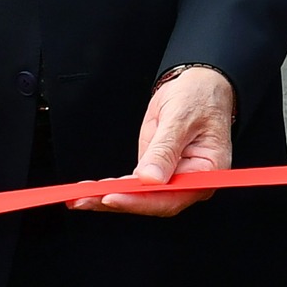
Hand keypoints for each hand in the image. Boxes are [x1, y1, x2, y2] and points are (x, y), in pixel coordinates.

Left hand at [73, 66, 235, 216]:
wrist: (199, 84)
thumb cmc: (200, 97)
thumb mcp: (181, 118)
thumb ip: (165, 149)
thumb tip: (149, 178)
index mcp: (207, 172)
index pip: (171, 197)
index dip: (140, 201)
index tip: (112, 197)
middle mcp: (190, 182)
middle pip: (152, 202)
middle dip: (117, 202)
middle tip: (85, 200)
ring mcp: (172, 177)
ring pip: (139, 196)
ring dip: (108, 198)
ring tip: (79, 198)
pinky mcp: (156, 171)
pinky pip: (135, 185)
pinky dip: (114, 187)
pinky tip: (92, 190)